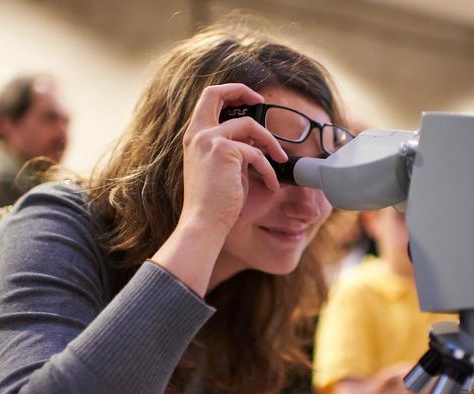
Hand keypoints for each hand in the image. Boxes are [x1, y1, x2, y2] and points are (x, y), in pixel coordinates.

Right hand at [180, 83, 287, 237]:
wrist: (203, 223)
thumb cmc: (214, 203)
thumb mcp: (220, 169)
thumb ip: (232, 149)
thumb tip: (256, 140)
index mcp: (193, 137)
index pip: (207, 100)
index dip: (229, 92)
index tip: (248, 100)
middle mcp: (198, 134)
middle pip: (216, 93)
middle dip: (241, 90)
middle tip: (260, 100)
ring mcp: (210, 140)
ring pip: (250, 125)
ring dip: (270, 143)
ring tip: (280, 160)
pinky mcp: (225, 151)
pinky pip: (257, 154)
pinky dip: (268, 170)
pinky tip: (271, 185)